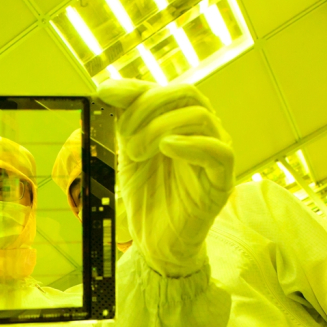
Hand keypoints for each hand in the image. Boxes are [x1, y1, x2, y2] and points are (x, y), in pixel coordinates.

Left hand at [98, 79, 233, 277]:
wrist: (154, 239)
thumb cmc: (146, 194)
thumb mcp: (128, 150)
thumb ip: (123, 119)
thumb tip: (106, 87)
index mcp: (181, 121)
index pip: (166, 88)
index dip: (136, 89)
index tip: (105, 94)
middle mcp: (203, 131)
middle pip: (187, 94)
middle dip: (148, 107)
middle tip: (124, 134)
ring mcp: (215, 154)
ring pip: (200, 117)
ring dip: (160, 128)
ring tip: (135, 152)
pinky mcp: (221, 180)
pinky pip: (218, 151)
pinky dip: (190, 144)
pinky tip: (165, 148)